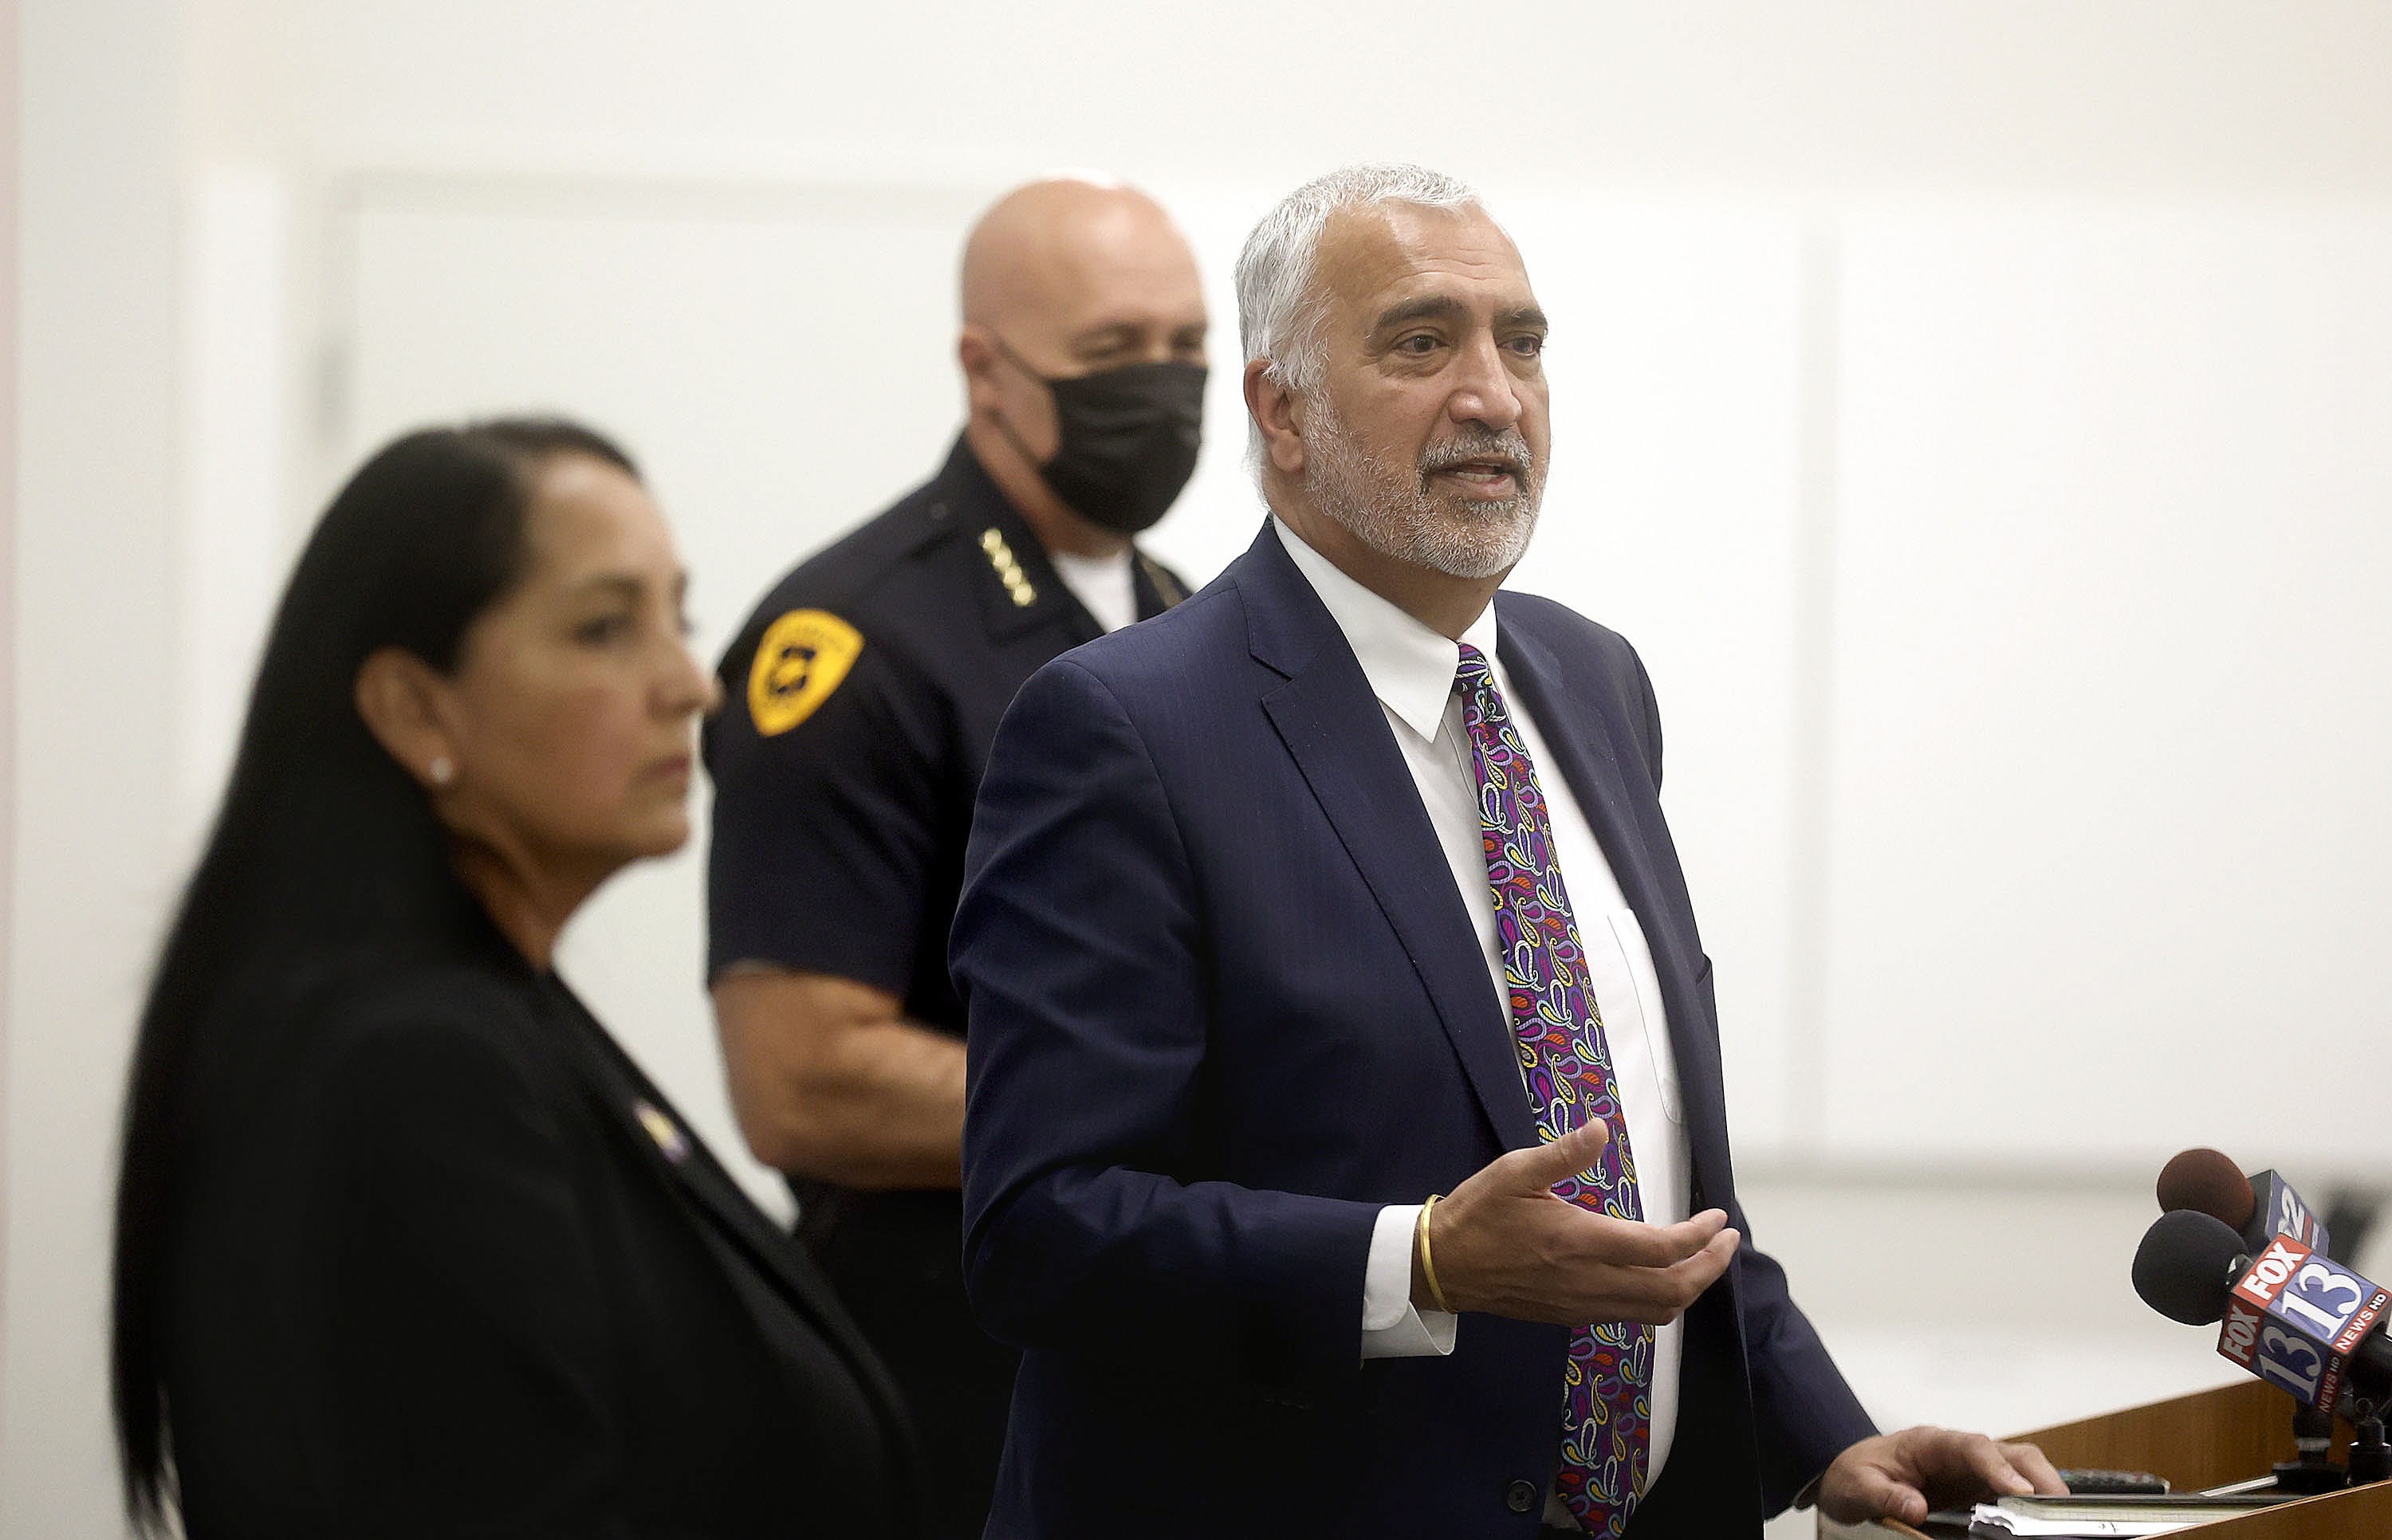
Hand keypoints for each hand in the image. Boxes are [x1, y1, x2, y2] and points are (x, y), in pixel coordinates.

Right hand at [1414, 1119, 1739, 1325]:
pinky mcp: (1572, 1315)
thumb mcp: (1514, 1172)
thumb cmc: (1477, 1214)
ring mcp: (1581, 1304)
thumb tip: (1601, 1129)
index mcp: (1578, 1241)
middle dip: (1710, 1268)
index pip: (1659, 1249)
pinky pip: (1631, 1316)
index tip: (1719, 1219)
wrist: (1442, 1268)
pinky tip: (1661, 1276)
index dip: (1700, 1237)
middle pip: (1671, 1289)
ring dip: (1690, 1288)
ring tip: (1705, 1261)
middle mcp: (1587, 1280)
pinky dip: (1661, 1299)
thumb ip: (1562, 1154)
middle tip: (1728, 1241)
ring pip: (1656, 1310)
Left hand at [1814, 1426, 2065, 1525]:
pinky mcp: (1977, 1489)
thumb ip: (1885, 1495)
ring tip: (2060, 1517)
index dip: (1998, 1466)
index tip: (2019, 1489)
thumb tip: (1915, 1507)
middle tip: (2059, 1505)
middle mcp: (1958, 1452)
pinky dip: (2032, 1503)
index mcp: (1930, 1443)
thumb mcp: (1859, 1486)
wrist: (1852, 1475)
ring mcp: (1972, 1470)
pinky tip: (2042, 1521)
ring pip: (2019, 1469)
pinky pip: (2013, 1491)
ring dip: (2043, 1488)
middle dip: (2039, 1474)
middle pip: (2009, 1452)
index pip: (1972, 1446)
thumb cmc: (1857, 1473)